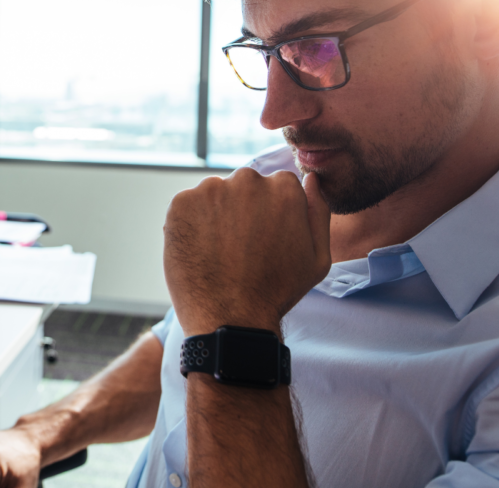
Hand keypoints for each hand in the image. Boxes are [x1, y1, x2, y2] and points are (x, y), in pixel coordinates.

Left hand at [163, 168, 330, 336]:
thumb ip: (317, 212)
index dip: (268, 215)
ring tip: (220, 253)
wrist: (230, 318)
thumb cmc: (276, 291)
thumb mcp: (316, 257)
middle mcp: (247, 180)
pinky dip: (191, 224)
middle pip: (244, 186)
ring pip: (215, 195)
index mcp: (283, 188)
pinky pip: (188, 206)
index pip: (275, 186)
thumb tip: (310, 180)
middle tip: (240, 249)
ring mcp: (211, 190)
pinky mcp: (181, 203)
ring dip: (215, 215)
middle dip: (242, 209)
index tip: (263, 239)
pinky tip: (200, 251)